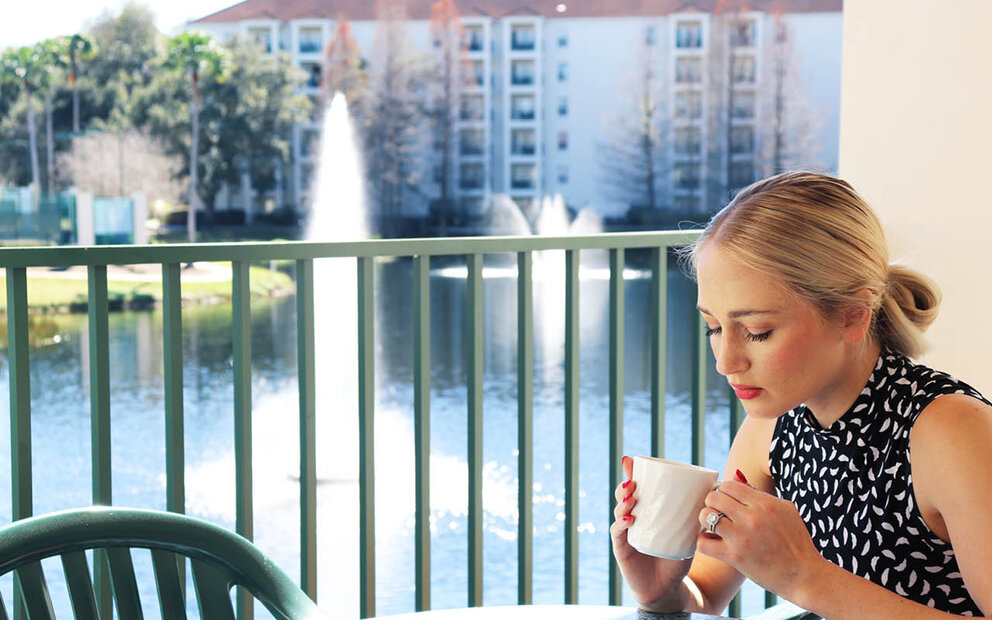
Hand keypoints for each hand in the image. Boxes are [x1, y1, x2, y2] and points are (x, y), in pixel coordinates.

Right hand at [610, 456, 691, 610]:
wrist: (667, 588)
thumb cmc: (676, 558)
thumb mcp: (687, 535)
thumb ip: (696, 518)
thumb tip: (715, 497)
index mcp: (645, 512)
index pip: (636, 489)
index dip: (630, 474)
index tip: (631, 461)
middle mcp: (632, 519)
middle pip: (623, 497)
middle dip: (625, 485)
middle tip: (632, 481)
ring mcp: (625, 533)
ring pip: (618, 511)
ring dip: (622, 502)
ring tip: (631, 497)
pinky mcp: (621, 548)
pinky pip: (617, 533)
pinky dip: (621, 524)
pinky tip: (629, 519)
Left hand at [695, 479, 823, 599]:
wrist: (804, 575)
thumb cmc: (796, 541)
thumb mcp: (786, 509)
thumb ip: (759, 492)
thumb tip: (735, 474)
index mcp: (764, 503)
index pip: (728, 485)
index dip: (723, 491)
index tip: (726, 500)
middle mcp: (752, 518)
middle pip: (713, 497)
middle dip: (712, 503)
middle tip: (718, 513)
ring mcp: (742, 537)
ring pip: (705, 516)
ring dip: (705, 520)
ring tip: (713, 526)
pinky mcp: (735, 557)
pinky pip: (703, 543)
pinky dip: (703, 541)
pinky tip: (713, 542)